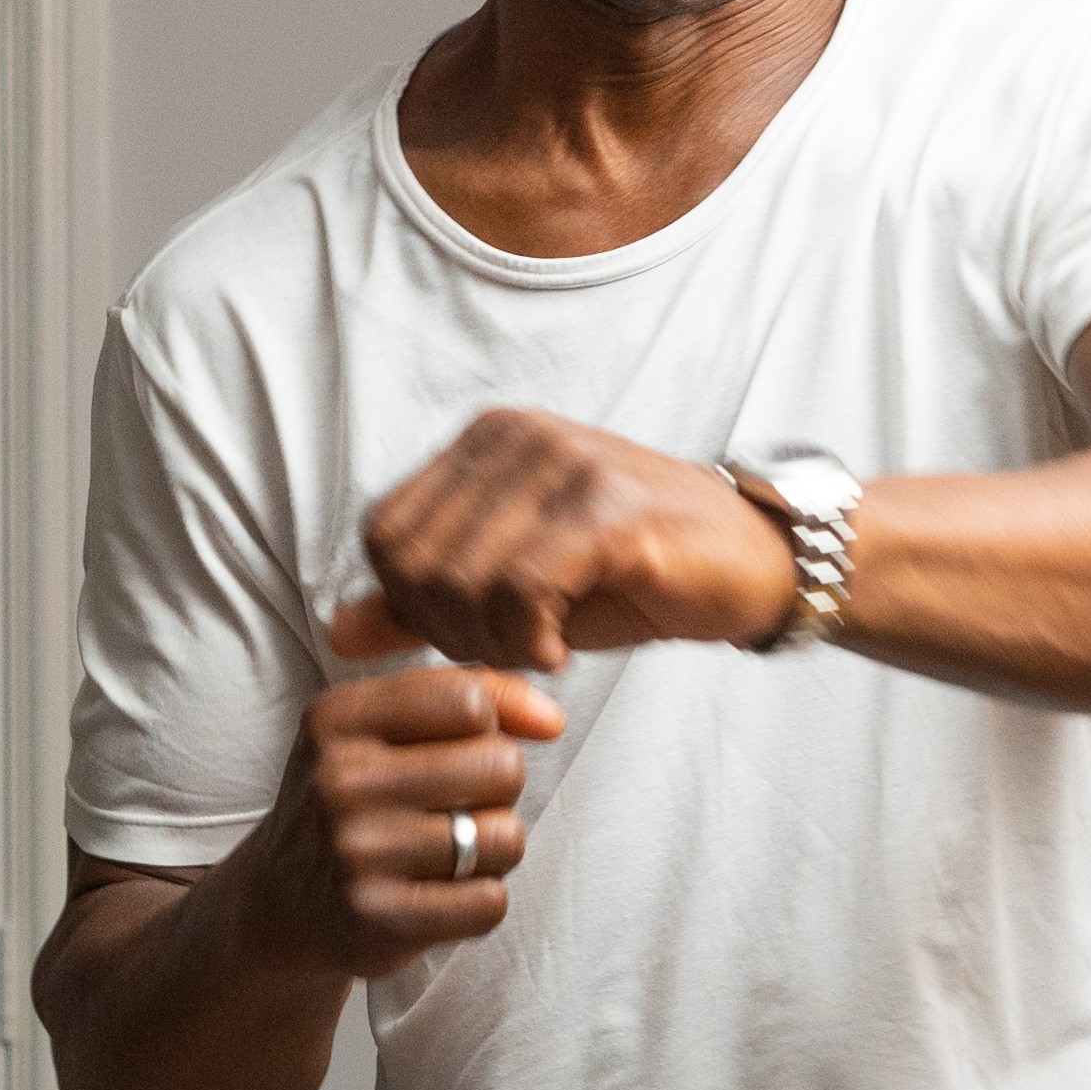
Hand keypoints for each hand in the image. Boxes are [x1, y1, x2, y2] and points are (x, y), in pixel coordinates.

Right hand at [229, 664, 570, 977]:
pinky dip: (480, 901)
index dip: (490, 727)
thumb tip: (550, 721)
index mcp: (336, 718)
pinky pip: (490, 902)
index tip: (470, 748)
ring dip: (493, 849)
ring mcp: (356, 852)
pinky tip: (440, 895)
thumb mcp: (378, 727)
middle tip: (454, 807)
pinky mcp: (377, 918)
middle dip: (496, 790)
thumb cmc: (351, 800)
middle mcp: (339, 780)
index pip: (470, 701)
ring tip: (448, 853)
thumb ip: (465, 695)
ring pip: (506, 838)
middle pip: (501, 766)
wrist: (280, 901)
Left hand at [327, 407, 799, 672]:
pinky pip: (521, 591)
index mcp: (484, 442)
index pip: (384, 537)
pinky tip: (558, 652)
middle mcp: (516, 436)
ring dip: (491, 646)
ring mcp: (564, 465)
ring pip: (461, 582)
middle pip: (414, 565)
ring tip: (536, 652)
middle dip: (448, 635)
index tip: (471, 635)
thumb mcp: (513, 587)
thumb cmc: (631, 574)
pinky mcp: (607, 509)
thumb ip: (424, 604)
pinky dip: (527, 642)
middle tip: (506, 652)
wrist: (753, 564)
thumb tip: (337, 631)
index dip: (412, 609)